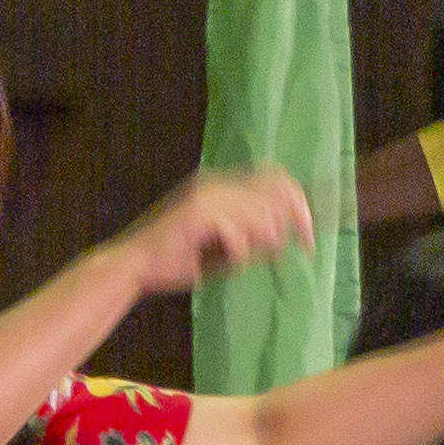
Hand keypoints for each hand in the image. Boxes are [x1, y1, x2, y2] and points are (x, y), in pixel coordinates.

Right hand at [102, 165, 317, 295]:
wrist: (135, 267)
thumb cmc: (181, 261)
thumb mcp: (228, 250)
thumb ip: (255, 238)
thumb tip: (288, 235)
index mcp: (223, 185)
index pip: (276, 177)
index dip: (300, 204)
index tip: (308, 239)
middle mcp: (217, 182)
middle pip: (277, 191)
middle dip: (290, 225)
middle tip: (282, 253)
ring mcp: (206, 195)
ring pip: (262, 215)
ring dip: (261, 243)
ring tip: (242, 259)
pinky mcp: (196, 213)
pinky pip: (238, 234)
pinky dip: (238, 254)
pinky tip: (225, 262)